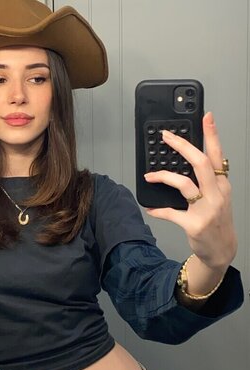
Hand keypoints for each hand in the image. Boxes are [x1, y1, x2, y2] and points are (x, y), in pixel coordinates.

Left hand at [144, 111, 236, 270]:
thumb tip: (183, 166)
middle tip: (167, 137)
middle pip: (200, 163)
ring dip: (163, 176)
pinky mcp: (194, 224)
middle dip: (182, 146)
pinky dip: (158, 210)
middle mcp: (217, 194)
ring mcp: (206, 210)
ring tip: (149, 176)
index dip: (212, 135)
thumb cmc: (217, 220)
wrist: (221, 249)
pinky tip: (150, 207)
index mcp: (222, 185)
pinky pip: (171, 213)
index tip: (206, 117)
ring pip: (184, 184)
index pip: (218, 155)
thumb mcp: (218, 198)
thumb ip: (205, 181)